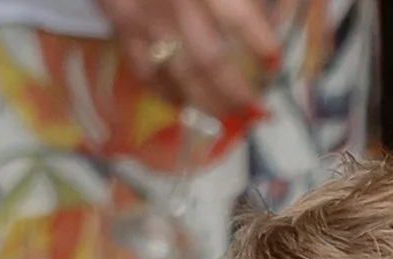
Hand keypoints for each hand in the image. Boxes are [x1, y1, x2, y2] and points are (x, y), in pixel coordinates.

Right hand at [98, 0, 281, 113]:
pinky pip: (146, 70)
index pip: (239, 19)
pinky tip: (183, 101)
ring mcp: (145, 16)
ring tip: (227, 113)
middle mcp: (176, 3)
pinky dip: (167, 93)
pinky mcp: (119, 21)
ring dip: (209, 102)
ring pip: (182, 75)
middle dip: (238, 92)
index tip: (273, 60)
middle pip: (213, 62)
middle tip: (255, 107)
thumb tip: (262, 9)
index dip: (261, 44)